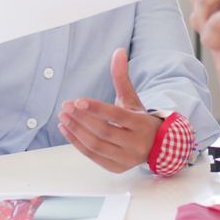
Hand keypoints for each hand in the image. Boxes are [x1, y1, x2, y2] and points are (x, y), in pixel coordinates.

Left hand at [58, 48, 161, 172]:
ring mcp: (127, 158)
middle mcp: (136, 143)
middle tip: (65, 106)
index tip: (77, 101)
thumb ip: (122, 77)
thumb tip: (118, 51)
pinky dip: (77, 143)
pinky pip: (93, 156)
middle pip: (103, 131)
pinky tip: (66, 130)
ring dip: (76, 131)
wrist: (156, 146)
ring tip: (63, 117)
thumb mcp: (132, 98)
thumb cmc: (140, 119)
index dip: (96, 108)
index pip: (116, 116)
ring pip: (96, 145)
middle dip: (81, 118)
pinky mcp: (117, 168)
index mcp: (142, 124)